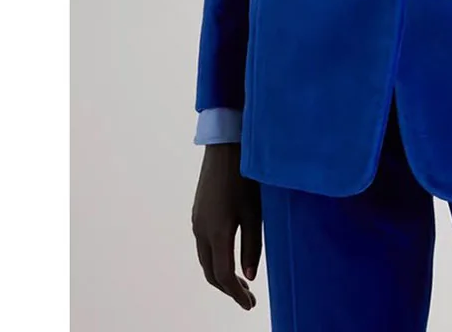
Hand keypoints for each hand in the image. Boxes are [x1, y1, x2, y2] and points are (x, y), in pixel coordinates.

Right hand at [191, 143, 260, 310]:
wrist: (226, 147)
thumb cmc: (245, 177)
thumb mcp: (254, 213)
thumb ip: (251, 246)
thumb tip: (248, 275)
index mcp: (216, 233)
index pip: (223, 275)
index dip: (236, 294)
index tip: (250, 305)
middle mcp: (201, 230)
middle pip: (210, 271)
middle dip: (227, 287)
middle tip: (247, 296)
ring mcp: (197, 220)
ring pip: (204, 258)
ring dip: (220, 273)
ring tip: (240, 279)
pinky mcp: (198, 211)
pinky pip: (202, 244)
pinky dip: (215, 257)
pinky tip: (229, 254)